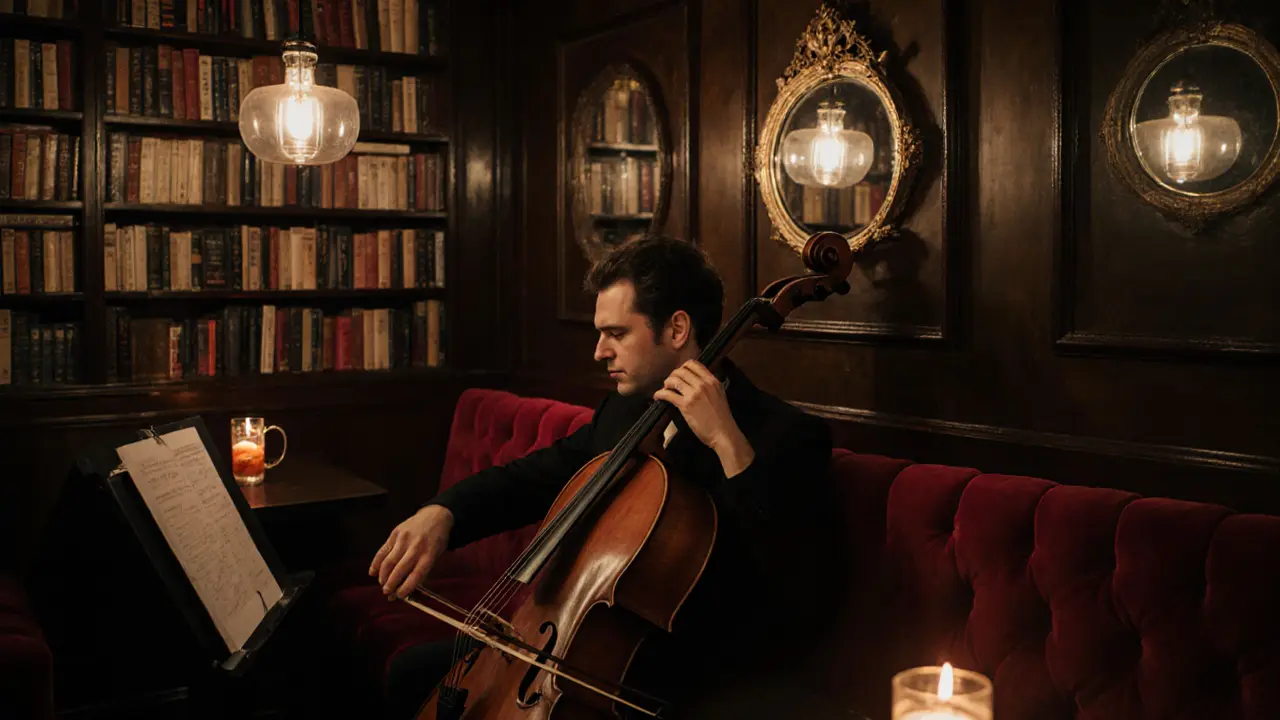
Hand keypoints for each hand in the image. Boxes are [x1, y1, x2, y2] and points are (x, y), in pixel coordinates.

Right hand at [369, 504, 453, 599]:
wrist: (435, 516)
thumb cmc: (436, 540)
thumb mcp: (436, 555)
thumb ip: (422, 571)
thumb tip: (405, 589)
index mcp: (429, 554)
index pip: (416, 575)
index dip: (406, 587)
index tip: (399, 596)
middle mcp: (416, 547)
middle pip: (399, 569)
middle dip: (391, 584)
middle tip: (387, 592)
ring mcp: (404, 539)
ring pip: (388, 561)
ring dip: (383, 576)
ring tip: (382, 584)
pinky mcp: (395, 533)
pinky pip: (382, 551)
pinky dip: (376, 563)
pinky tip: (373, 572)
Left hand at [653, 360, 754, 475]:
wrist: (723, 433)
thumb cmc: (722, 418)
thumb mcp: (720, 395)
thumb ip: (710, 386)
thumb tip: (698, 381)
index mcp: (712, 381)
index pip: (694, 364)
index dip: (683, 367)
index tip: (680, 374)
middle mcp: (703, 384)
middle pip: (681, 371)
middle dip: (673, 375)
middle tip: (671, 383)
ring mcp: (694, 394)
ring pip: (674, 380)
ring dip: (666, 383)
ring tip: (665, 389)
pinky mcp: (685, 405)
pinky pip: (668, 394)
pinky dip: (660, 394)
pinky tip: (658, 396)